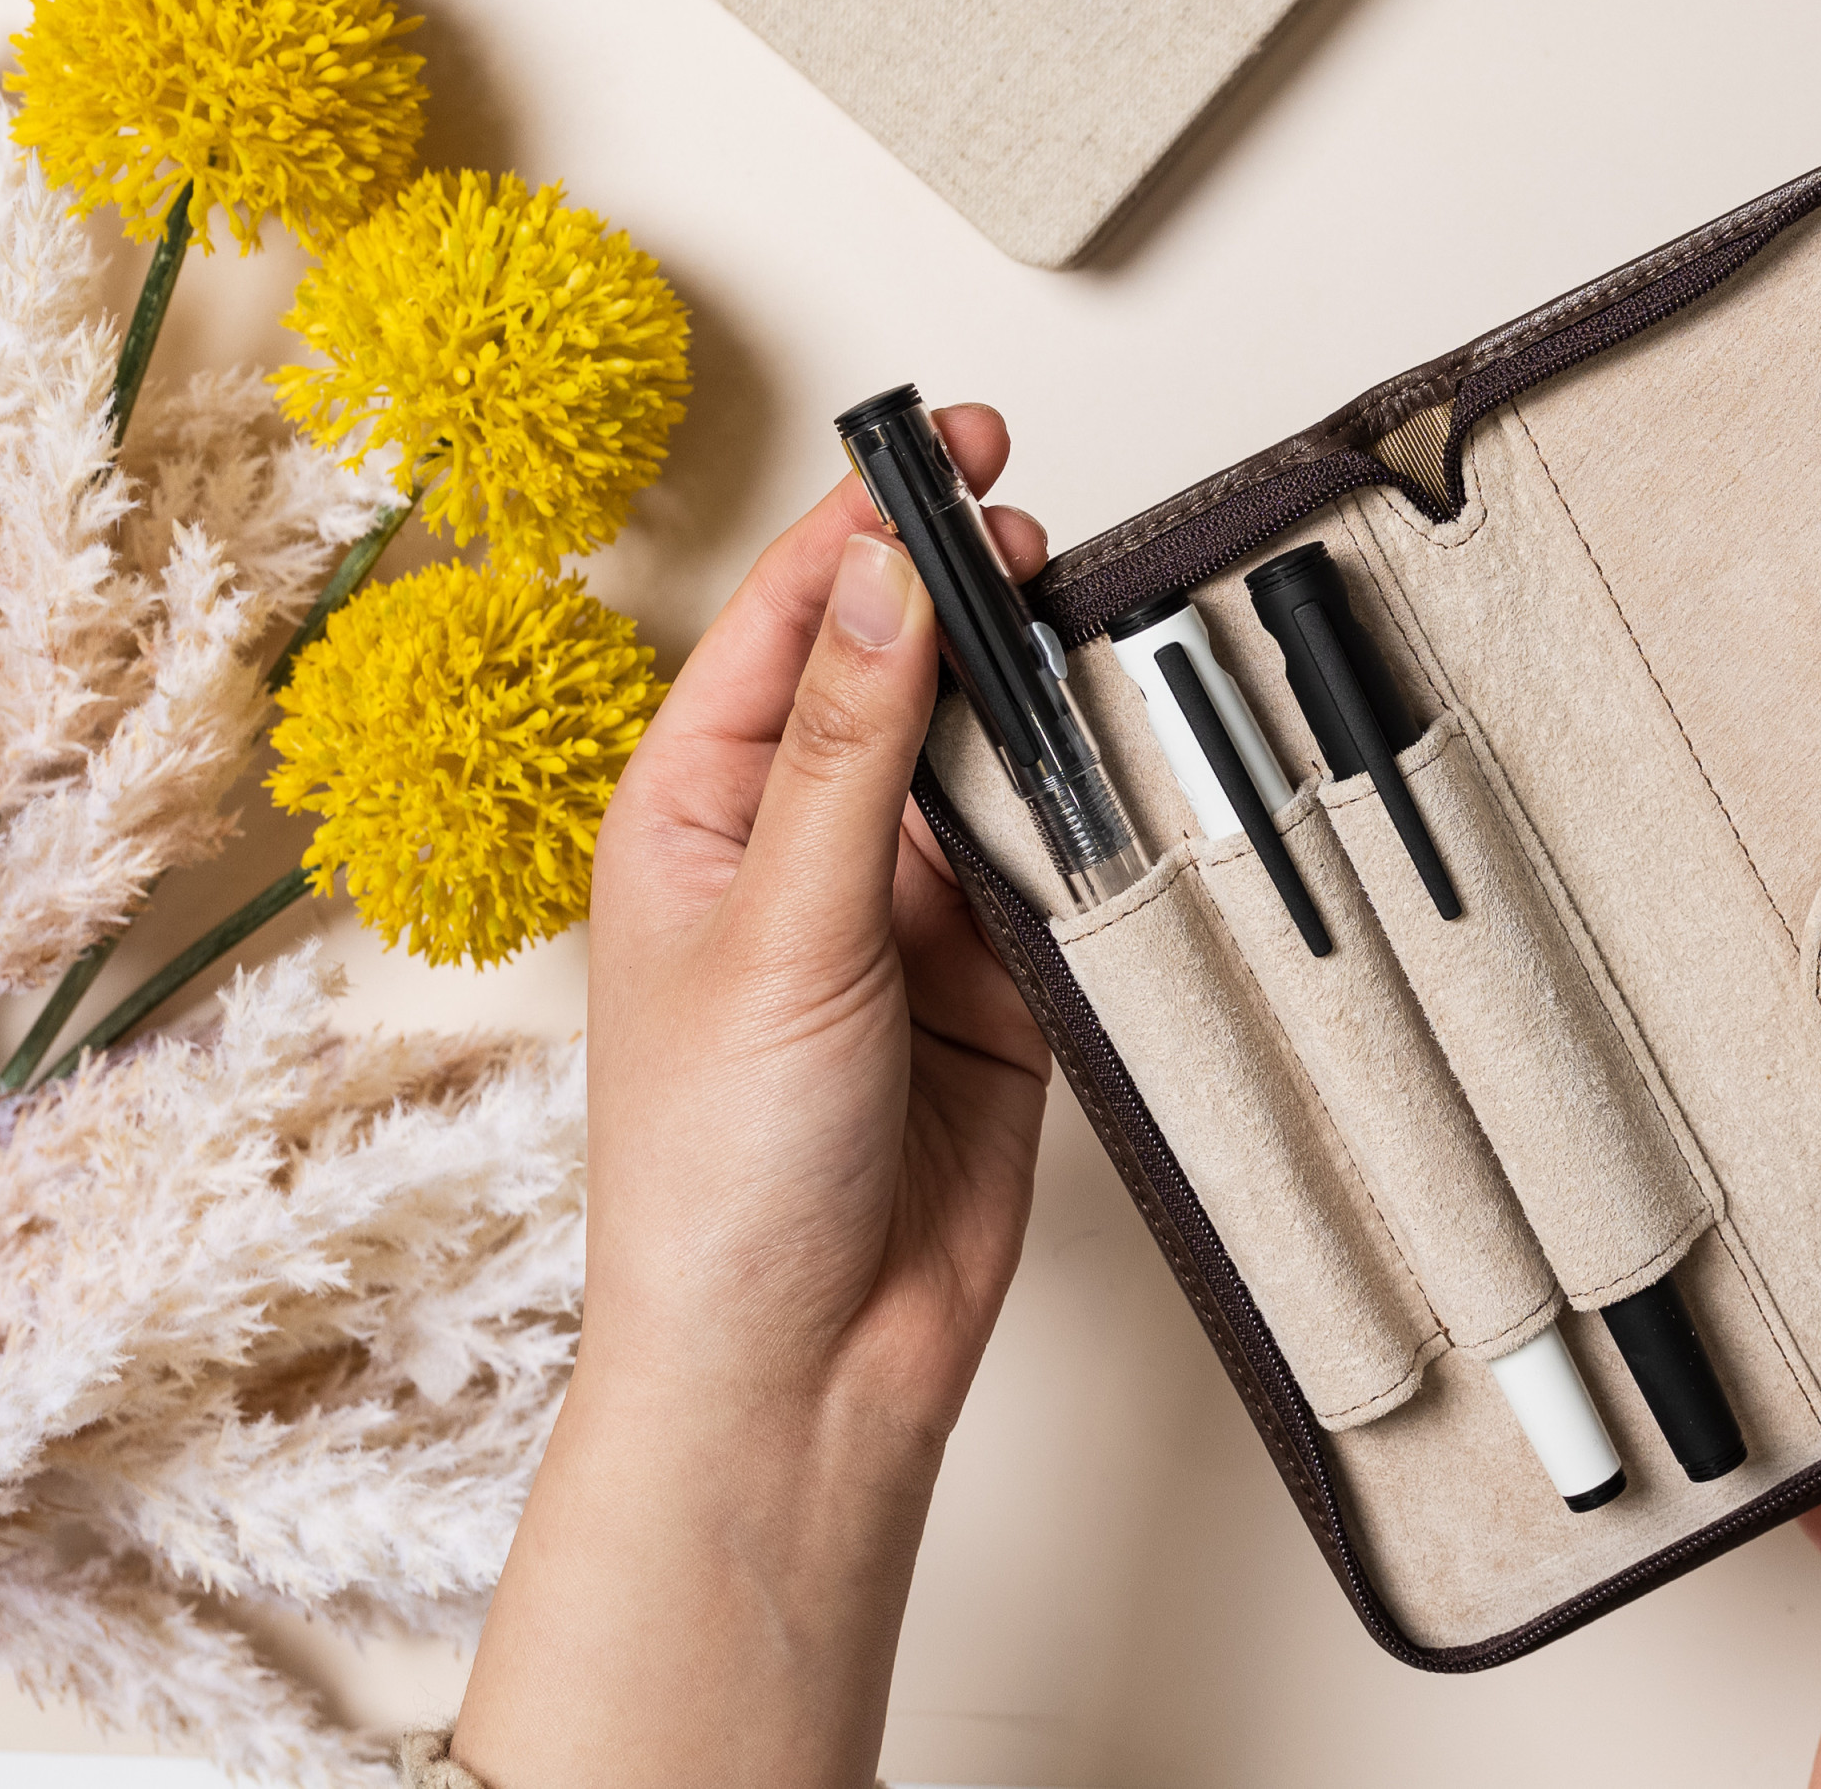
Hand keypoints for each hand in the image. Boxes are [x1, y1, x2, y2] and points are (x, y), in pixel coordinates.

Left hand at [456, 408, 1054, 1788]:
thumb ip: (849, 747)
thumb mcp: (779, 930)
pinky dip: (1098, 825)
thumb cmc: (719, 1179)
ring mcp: (900, 911)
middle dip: (968, 601)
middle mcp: (799, 845)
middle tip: (1040, 535)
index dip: (868, 526)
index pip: (791, 622)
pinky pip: (1061, 865)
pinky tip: (1123, 787)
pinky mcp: (995, 981)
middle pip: (900, 673)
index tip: (947, 451)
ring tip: (1092, 650)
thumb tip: (881, 573)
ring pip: (992, 761)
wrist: (808, 1368)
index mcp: (698, 811)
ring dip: (1041, 711)